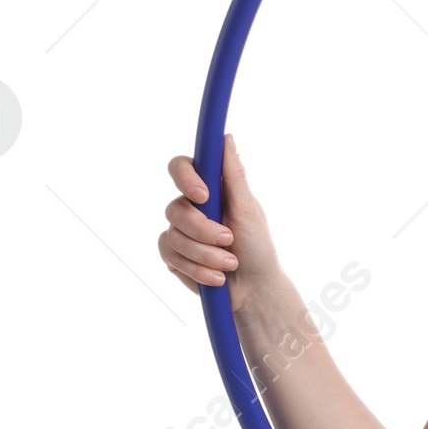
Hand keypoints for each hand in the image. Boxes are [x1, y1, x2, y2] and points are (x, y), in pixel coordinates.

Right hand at [158, 132, 282, 308]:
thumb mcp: (249, 210)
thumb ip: (234, 176)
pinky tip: (216, 277)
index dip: (185, 178)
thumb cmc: (257, 248)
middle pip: (175, 207)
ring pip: (173, 236)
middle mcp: (191, 208)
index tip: (203, 196)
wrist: (254, 290)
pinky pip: (170, 256)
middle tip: (228, 240)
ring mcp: (180, 232)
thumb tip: (226, 138)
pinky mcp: (173, 255)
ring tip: (229, 263)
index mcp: (210, 190)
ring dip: (205, 254)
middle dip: (203, 230)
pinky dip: (196, 269)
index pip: (181, 168)